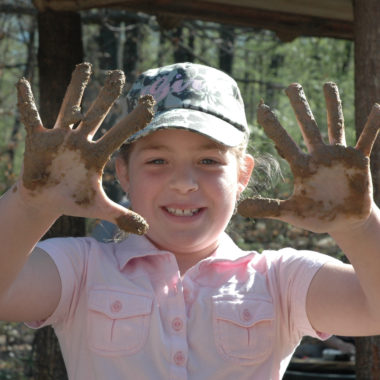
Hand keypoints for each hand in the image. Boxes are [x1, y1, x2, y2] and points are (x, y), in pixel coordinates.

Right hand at [16, 63, 153, 233]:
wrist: (47, 201)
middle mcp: (82, 141)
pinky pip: (32, 118)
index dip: (135, 119)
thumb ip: (122, 216)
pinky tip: (24, 84)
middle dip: (108, 95)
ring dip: (76, 88)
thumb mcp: (99, 208)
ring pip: (70, 108)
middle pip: (98, 114)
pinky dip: (27, 103)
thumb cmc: (74, 201)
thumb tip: (146, 228)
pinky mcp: (39, 140)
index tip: (151, 101)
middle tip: (120, 74)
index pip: (120, 133)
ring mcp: (61, 138)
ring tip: (85, 66)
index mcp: (97, 154)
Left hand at [238, 83, 379, 232]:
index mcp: (301, 166)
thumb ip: (268, 208)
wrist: (343, 221)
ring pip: (334, 125)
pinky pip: (367, 140)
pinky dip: (372, 126)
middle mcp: (318, 156)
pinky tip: (377, 108)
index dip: (272, 125)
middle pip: (307, 126)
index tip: (261, 107)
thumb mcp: (291, 212)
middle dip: (300, 107)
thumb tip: (241, 209)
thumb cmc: (316, 215)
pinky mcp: (358, 161)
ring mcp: (338, 156)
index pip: (283, 141)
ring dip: (332, 106)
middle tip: (291, 86)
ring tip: (327, 84)